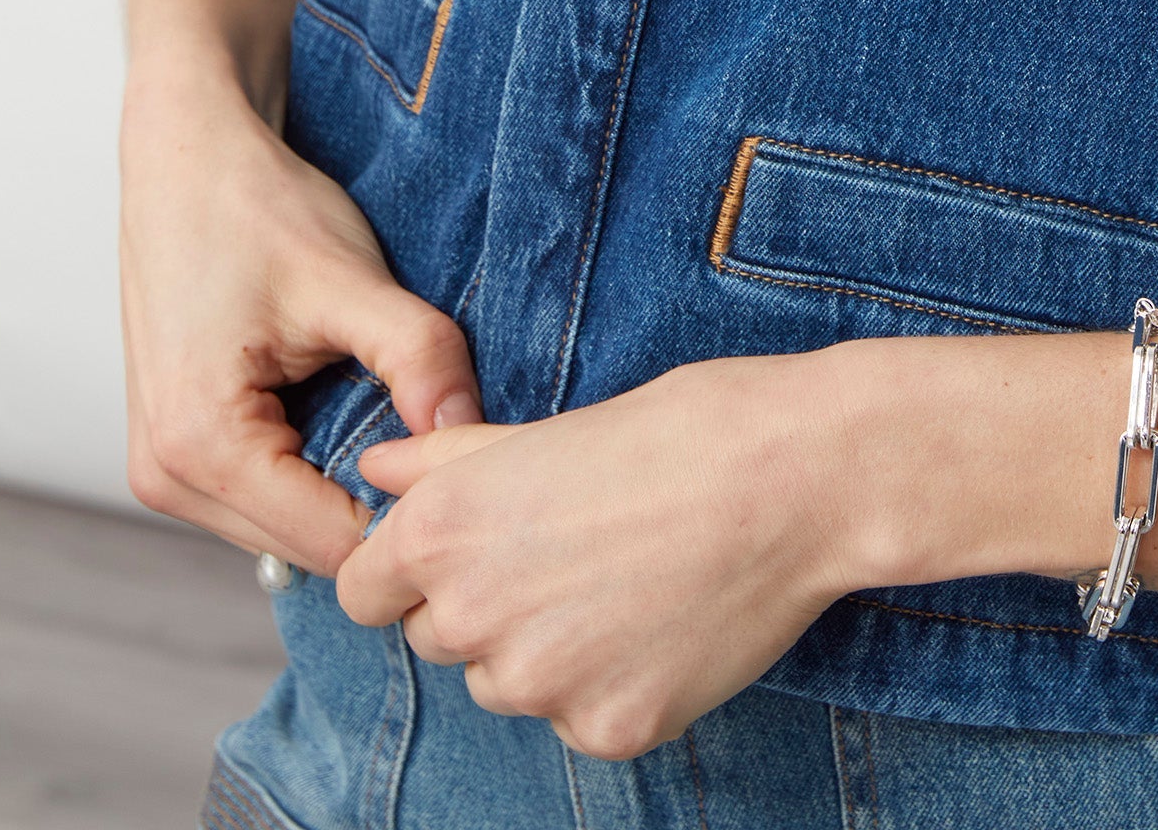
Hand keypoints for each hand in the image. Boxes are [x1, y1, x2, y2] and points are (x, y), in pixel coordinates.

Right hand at [121, 61, 480, 575]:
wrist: (187, 158)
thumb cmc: (254, 207)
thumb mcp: (349, 279)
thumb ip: (417, 356)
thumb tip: (470, 433)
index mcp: (200, 449)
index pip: (334, 543)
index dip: (409, 508)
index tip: (463, 462)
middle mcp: (167, 479)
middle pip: (309, 546)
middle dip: (380, 500)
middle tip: (437, 427)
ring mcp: (164, 471)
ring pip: (288, 527)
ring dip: (345, 482)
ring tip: (389, 406)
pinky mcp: (177, 450)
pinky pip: (265, 495)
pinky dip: (313, 465)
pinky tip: (344, 405)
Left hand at [339, 354, 856, 759]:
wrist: (796, 478)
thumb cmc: (677, 429)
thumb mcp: (546, 428)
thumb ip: (446, 461)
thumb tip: (379, 468)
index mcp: (443, 532)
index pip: (361, 589)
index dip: (404, 569)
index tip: (463, 549)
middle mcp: (473, 618)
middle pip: (436, 637)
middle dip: (482, 602)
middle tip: (568, 547)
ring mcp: (540, 687)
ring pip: (507, 682)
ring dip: (544, 647)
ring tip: (624, 578)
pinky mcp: (606, 729)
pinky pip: (579, 716)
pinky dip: (611, 681)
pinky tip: (663, 620)